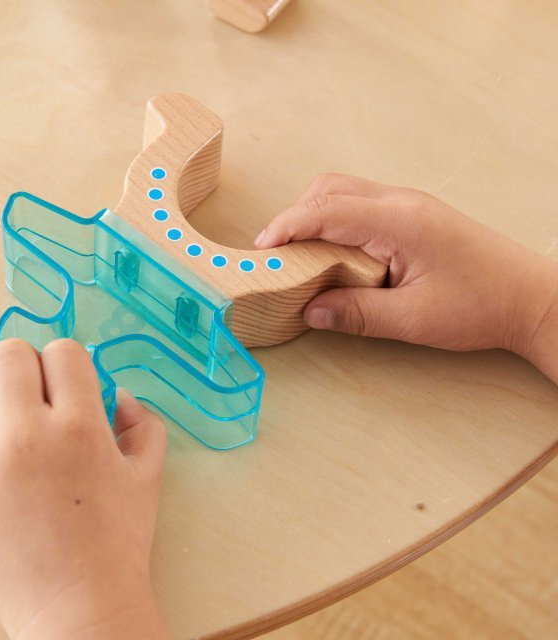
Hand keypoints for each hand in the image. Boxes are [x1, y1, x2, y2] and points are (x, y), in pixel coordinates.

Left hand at [0, 338, 170, 639]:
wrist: (78, 609)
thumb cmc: (119, 543)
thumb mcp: (148, 476)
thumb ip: (142, 423)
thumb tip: (117, 394)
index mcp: (80, 426)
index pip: (62, 352)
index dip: (67, 357)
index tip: (67, 374)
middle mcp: (27, 435)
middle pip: (8, 356)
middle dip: (22, 359)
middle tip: (29, 378)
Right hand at [254, 174, 557, 371]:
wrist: (530, 297)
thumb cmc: (482, 305)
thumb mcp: (412, 318)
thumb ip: (356, 313)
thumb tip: (310, 311)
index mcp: (400, 222)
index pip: (327, 210)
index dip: (287, 225)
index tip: (263, 248)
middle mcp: (402, 203)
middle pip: (330, 189)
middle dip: (295, 216)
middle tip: (276, 253)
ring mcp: (409, 205)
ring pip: (344, 192)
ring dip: (314, 216)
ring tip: (299, 254)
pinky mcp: (413, 215)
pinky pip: (361, 204)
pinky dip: (334, 221)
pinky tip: (332, 252)